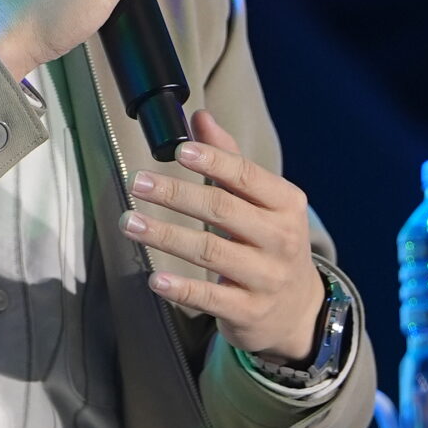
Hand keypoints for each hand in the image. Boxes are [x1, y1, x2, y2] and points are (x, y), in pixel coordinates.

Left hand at [119, 110, 326, 361]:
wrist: (297, 309)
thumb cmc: (270, 242)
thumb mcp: (264, 202)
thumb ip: (231, 159)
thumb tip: (200, 117)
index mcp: (286, 204)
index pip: (247, 176)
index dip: (213, 161)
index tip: (178, 151)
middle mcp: (281, 239)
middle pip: (222, 210)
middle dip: (176, 194)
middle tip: (137, 181)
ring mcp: (266, 277)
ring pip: (210, 252)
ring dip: (165, 235)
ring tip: (130, 222)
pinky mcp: (248, 310)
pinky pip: (210, 297)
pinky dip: (181, 288)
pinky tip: (154, 278)